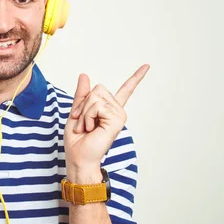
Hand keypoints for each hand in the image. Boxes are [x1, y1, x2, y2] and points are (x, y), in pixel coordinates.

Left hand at [64, 65, 149, 183]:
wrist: (78, 157)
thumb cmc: (77, 140)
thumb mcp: (76, 112)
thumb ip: (82, 95)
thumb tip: (84, 75)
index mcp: (109, 109)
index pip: (125, 90)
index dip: (136, 78)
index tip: (147, 66)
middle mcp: (117, 111)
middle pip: (97, 89)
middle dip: (84, 105)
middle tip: (83, 123)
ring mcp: (119, 115)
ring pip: (95, 97)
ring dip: (84, 113)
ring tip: (87, 127)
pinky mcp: (117, 120)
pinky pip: (97, 106)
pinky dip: (88, 117)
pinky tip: (91, 128)